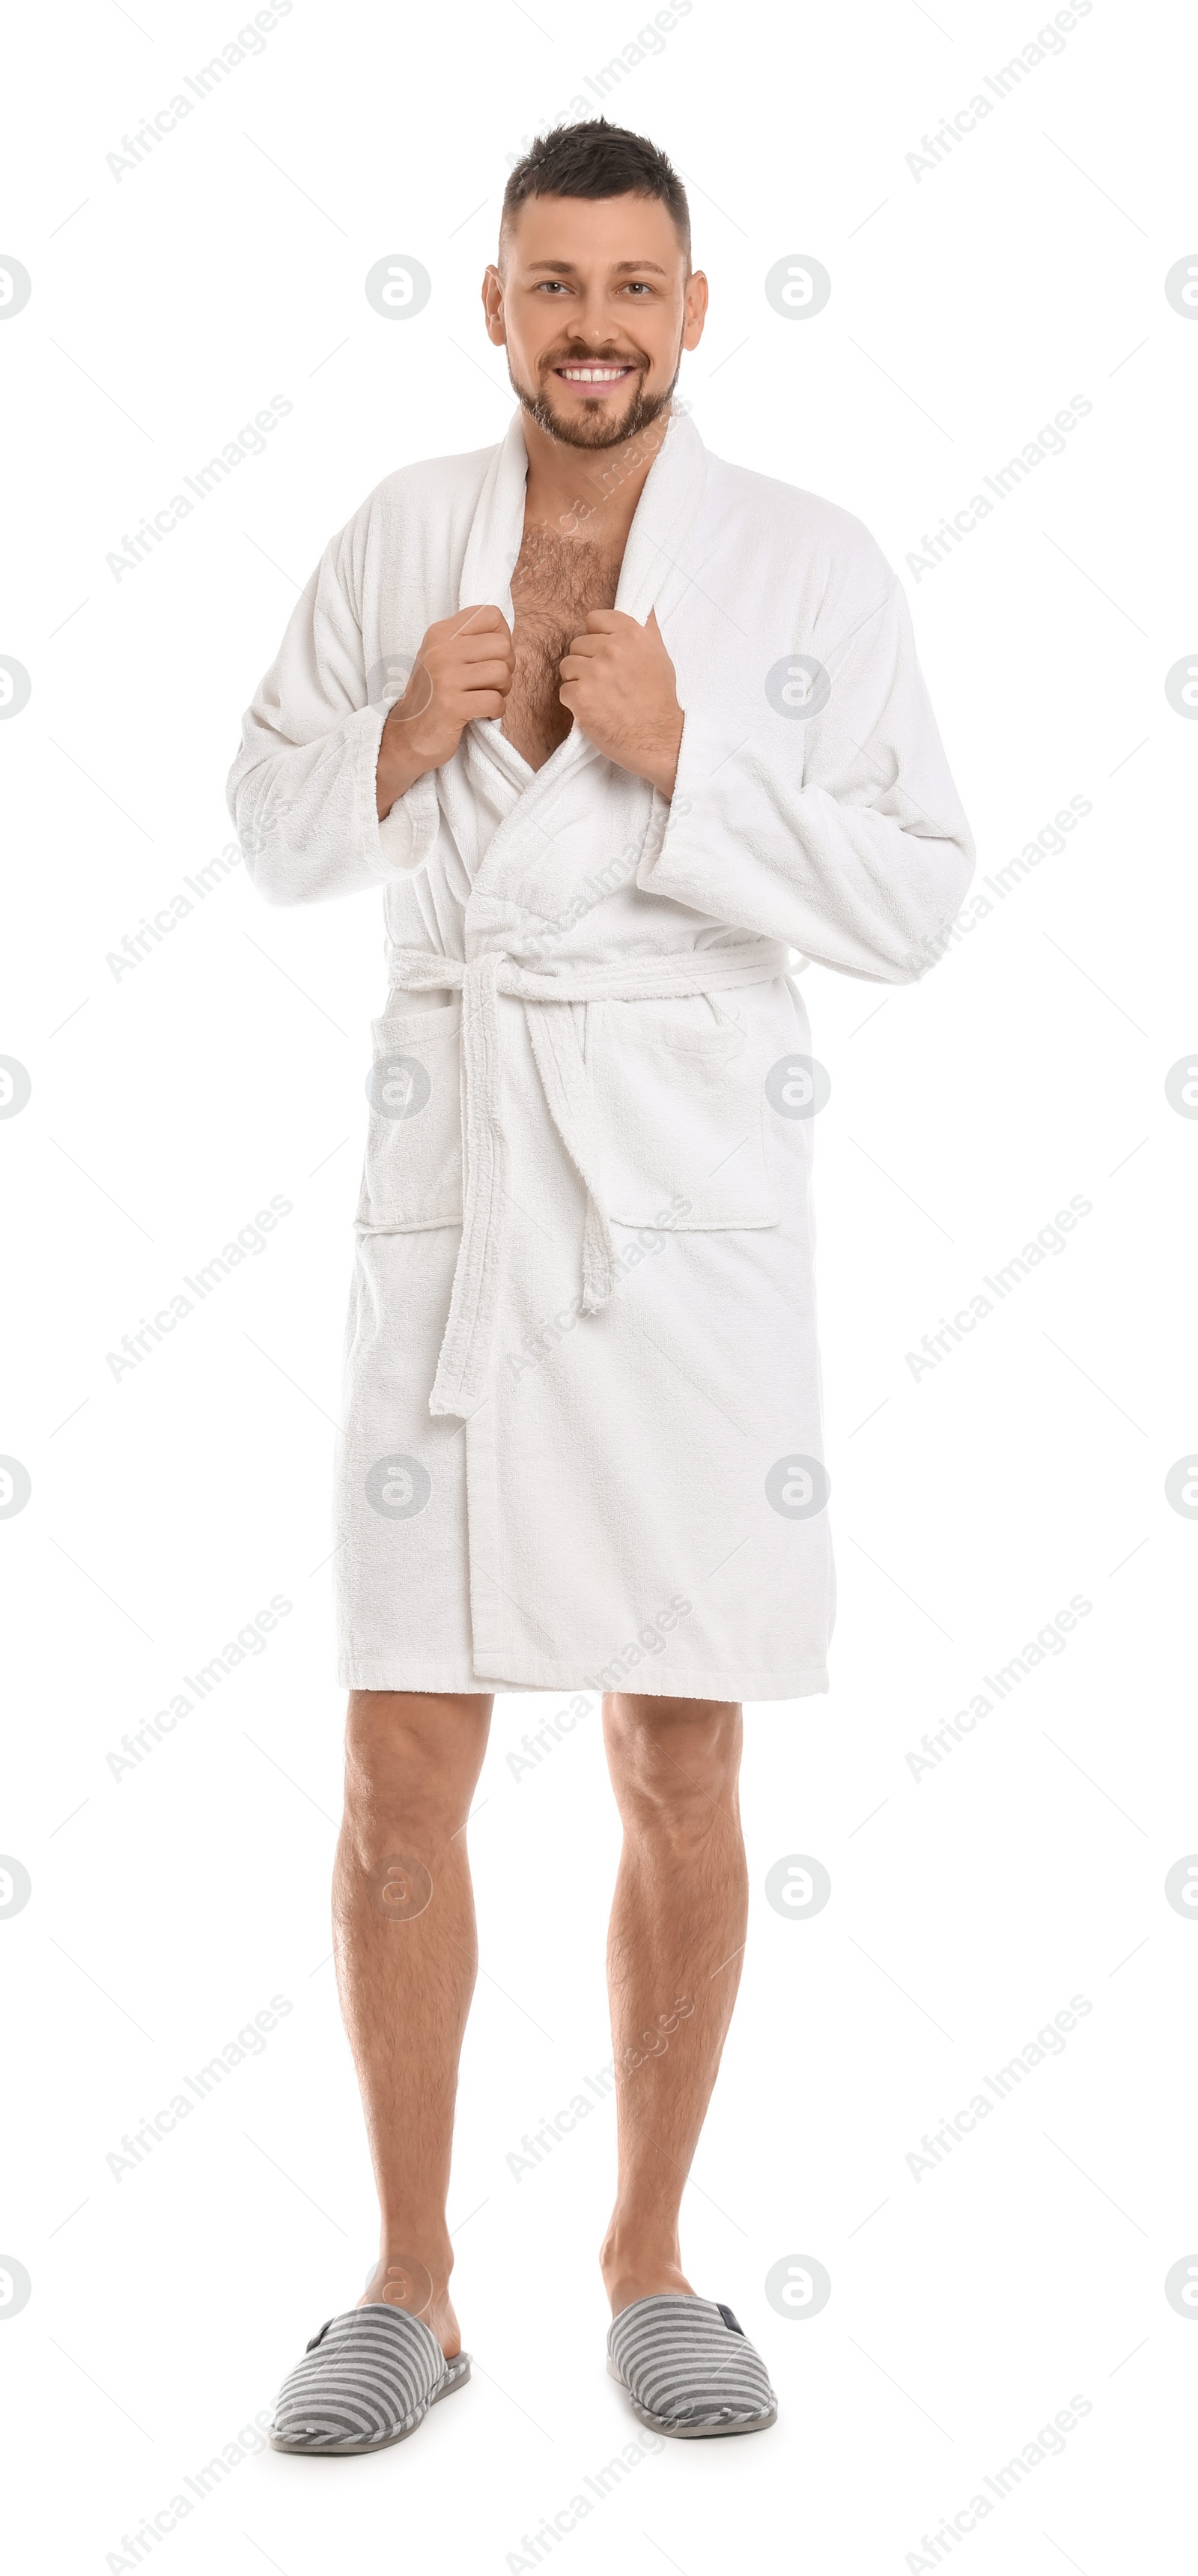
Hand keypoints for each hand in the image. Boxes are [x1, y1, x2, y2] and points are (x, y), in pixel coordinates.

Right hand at [375, 605, 513, 815]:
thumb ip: (469, 641)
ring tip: (484, 698)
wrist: (406, 735)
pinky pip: (495, 701)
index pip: (491, 615)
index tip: (491, 658)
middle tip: (491, 684)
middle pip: (502, 646)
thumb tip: (507, 636)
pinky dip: (496, 711)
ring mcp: (444, 677)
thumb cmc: (433, 696)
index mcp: (440, 633)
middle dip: (506, 669)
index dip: (502, 637)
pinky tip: (481, 714)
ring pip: (502, 673)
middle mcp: (441, 650)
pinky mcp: (451, 706)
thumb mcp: (443, 658)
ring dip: (502, 691)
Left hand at [558, 608, 682, 796]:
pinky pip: (564, 691)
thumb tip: (644, 607)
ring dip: (578, 682)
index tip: (605, 654)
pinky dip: (575, 703)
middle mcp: (612, 649)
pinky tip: (594, 710)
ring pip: (567, 666)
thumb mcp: (660, 655)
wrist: (659, 739)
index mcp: (631, 634)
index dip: (596, 637)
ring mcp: (594, 673)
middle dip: (587, 662)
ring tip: (599, 696)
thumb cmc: (660, 699)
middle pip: (577, 644)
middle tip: (605, 682)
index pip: (593, 619)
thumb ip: (647, 629)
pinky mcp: (581, 697)